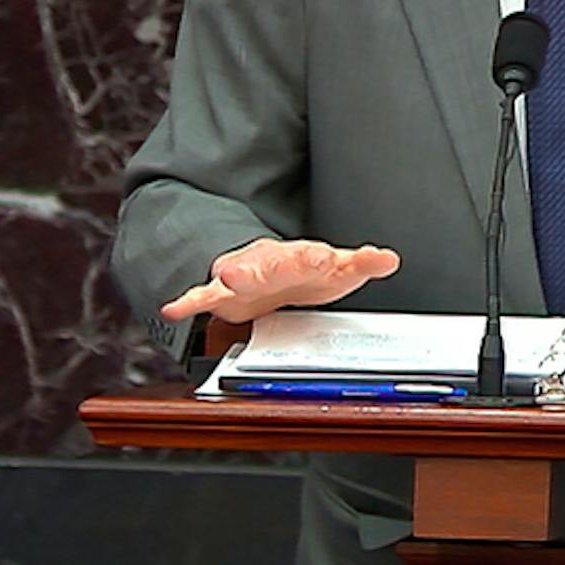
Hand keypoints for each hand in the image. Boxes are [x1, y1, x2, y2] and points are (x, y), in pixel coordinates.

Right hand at [159, 238, 400, 323]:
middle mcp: (270, 263)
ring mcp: (244, 276)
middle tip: (265, 265)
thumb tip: (390, 258)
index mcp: (301, 258)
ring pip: (235, 276)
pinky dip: (189, 301)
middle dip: (270, 265)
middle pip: (271, 264)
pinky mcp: (223, 294)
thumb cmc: (305, 272)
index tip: (323, 258)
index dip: (315, 258)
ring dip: (230, 276)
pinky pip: (202, 296)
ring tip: (225, 276)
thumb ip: (362, 264)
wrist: (268, 270)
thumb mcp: (339, 270)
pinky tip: (174, 308)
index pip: (310, 257)